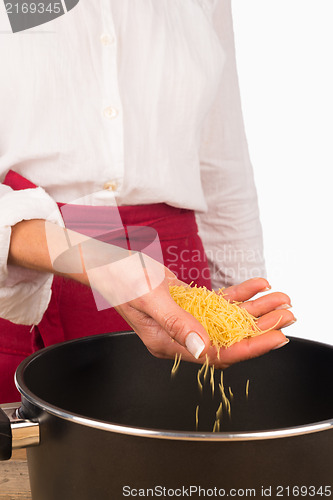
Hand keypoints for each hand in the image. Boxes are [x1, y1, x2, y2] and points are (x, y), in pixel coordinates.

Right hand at [113, 270, 293, 368]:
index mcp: (167, 343)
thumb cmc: (122, 279)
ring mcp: (185, 320)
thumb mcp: (149, 298)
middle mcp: (180, 336)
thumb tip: (201, 347)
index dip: (249, 347)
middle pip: (228, 338)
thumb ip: (175, 322)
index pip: (216, 353)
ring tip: (281, 299)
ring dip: (255, 310)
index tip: (276, 337)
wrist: (110, 263)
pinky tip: (257, 286)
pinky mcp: (189, 305)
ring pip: (228, 320)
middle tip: (288, 316)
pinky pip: (219, 304)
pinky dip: (239, 295)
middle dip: (260, 328)